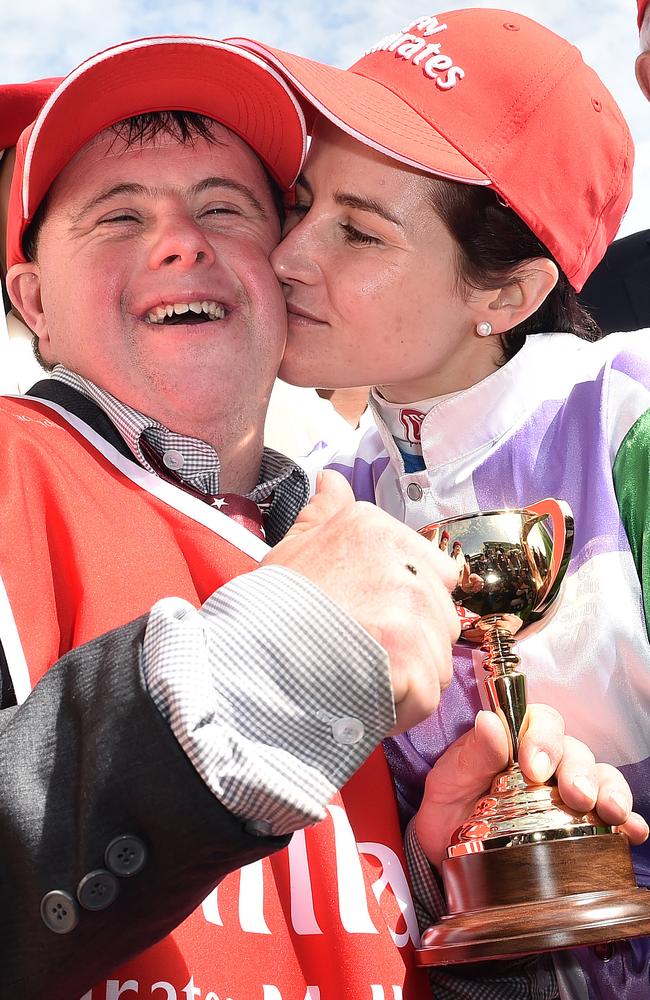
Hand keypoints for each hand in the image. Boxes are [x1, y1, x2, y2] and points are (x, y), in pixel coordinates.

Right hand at [262, 469, 460, 730]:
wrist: (253, 654)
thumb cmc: (273, 606)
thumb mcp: (295, 543)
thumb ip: (324, 511)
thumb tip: (331, 478)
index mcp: (381, 531)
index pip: (438, 571)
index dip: (413, 603)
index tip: (381, 618)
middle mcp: (405, 564)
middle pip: (442, 618)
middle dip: (414, 643)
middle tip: (369, 654)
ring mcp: (412, 612)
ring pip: (438, 659)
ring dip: (408, 678)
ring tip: (364, 680)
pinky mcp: (413, 660)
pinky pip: (427, 695)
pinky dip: (402, 709)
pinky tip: (369, 702)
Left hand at [415, 705, 648, 869]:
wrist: (448, 857)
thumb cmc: (450, 808)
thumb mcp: (448, 780)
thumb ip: (471, 754)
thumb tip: (490, 723)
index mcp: (515, 739)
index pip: (541, 721)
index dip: (543, 738)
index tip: (533, 766)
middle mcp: (548, 760)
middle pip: (575, 750)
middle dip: (579, 771)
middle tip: (574, 794)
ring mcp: (567, 791)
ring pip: (600, 778)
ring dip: (610, 791)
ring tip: (611, 812)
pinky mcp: (583, 825)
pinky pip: (614, 816)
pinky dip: (627, 821)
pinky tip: (631, 831)